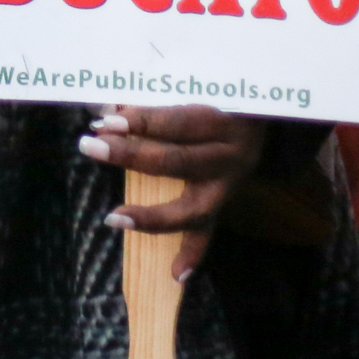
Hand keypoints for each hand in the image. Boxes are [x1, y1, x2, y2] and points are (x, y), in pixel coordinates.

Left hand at [82, 105, 268, 279]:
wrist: (268, 109)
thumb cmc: (221, 91)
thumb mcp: (197, 84)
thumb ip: (156, 97)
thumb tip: (106, 106)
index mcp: (226, 119)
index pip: (178, 122)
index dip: (142, 121)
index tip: (105, 119)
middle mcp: (231, 154)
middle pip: (177, 161)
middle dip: (130, 155)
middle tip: (90, 145)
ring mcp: (231, 183)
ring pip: (192, 207)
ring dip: (151, 216)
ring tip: (114, 218)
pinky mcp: (226, 200)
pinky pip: (209, 230)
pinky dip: (194, 253)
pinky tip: (176, 274)